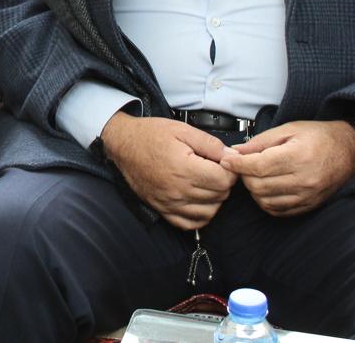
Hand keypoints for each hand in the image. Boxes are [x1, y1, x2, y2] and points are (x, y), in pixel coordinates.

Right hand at [100, 112, 237, 229]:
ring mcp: (169, 202)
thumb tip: (231, 156)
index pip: (224, 180)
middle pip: (219, 195)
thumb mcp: (182, 129)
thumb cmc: (150, 135)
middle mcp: (177, 189)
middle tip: (214, 169)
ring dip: (214, 198)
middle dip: (223, 182)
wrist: (123, 144)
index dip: (230, 170)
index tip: (224, 163)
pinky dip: (200, 215)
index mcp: (184, 168)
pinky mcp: (162, 209)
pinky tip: (199, 200)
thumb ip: (210, 143)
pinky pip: (190, 223)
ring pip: (209, 211)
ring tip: (206, 182)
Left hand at [219, 120, 354, 215]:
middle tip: (244, 165)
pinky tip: (267, 188)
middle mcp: (304, 179)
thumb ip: (260, 142)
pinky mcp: (309, 205)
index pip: (257, 167)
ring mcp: (308, 196)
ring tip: (256, 175)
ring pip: (265, 201)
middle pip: (258, 186)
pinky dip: (266, 201)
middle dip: (244, 176)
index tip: (226, 160)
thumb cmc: (319, 136)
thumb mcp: (288, 129)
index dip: (237, 164)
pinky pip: (278, 211)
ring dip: (254, 189)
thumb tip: (235, 152)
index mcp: (298, 156)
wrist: (348, 150)